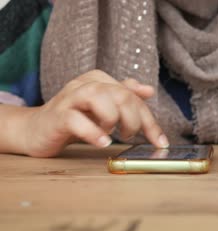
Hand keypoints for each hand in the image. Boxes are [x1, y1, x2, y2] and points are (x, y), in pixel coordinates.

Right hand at [20, 70, 167, 156]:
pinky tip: (102, 142)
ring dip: (113, 120)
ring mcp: (69, 99)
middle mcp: (85, 85)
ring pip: (100, 99)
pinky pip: (77, 120)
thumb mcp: (103, 106)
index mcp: (99, 80)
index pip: (133, 96)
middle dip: (134, 120)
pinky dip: (93, 133)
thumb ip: (124, 97)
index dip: (150, 120)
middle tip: (129, 136)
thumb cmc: (74, 119)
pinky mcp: (57, 117)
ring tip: (112, 135)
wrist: (35, 130)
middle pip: (121, 95)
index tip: (161, 142)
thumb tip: (148, 90)